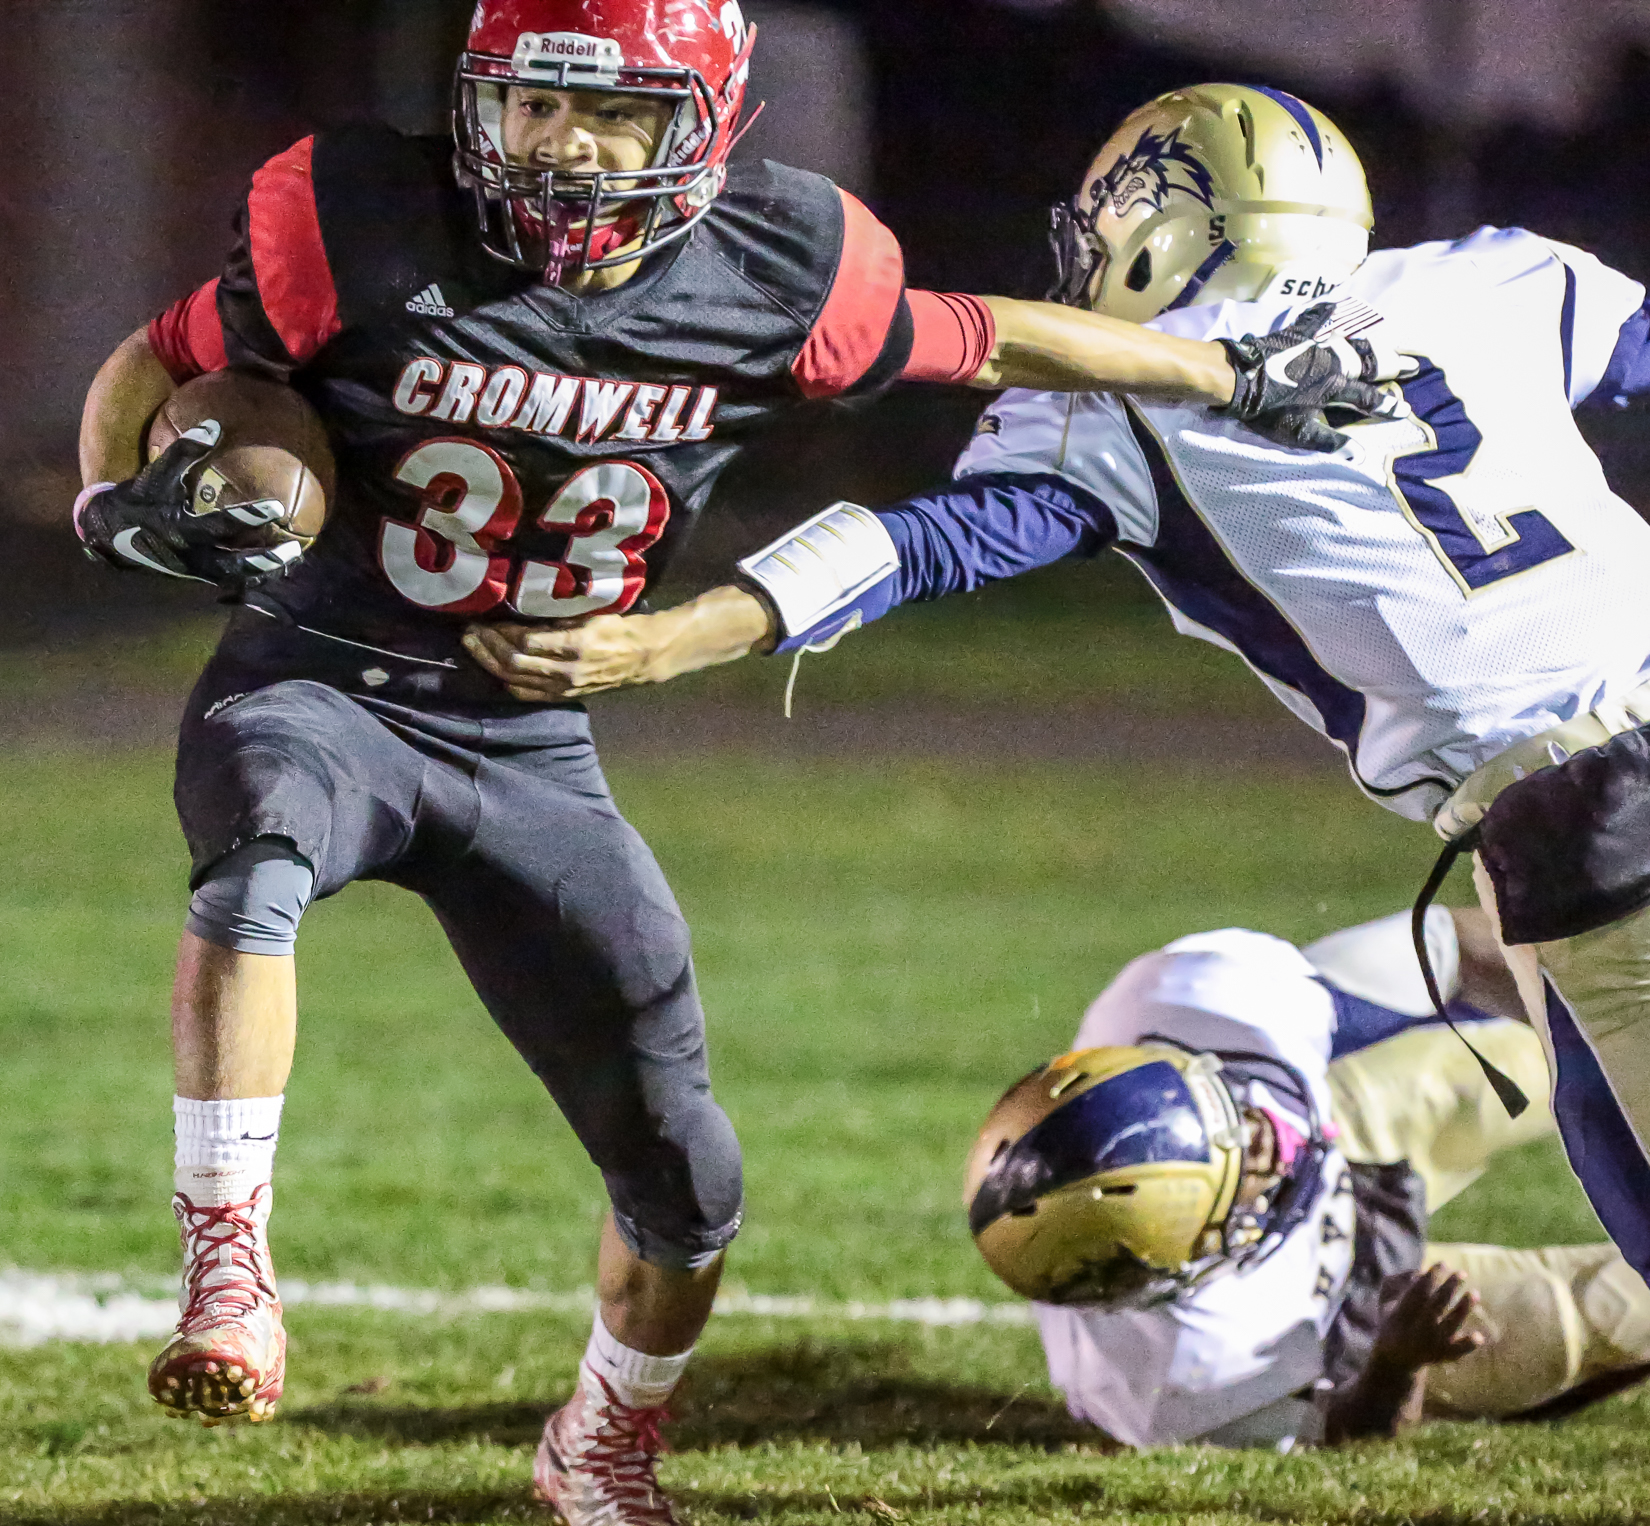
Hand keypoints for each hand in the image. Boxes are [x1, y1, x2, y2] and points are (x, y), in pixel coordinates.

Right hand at [75, 421, 298, 584]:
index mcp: (181, 527)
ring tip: (292, 561)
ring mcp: (194, 569)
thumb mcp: (157, 473)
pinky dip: (252, 576)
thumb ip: (185, 451)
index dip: (249, 516)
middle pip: (233, 563)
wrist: (109, 533)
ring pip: (235, 578)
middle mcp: (190, 554)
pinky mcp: (196, 576)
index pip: (221, 524)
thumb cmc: (139, 498)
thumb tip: (215, 426)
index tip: (277, 507)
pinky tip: (277, 568)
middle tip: (294, 549)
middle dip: (265, 558)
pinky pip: (229, 581)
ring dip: (264, 572)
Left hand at [463, 587, 775, 701]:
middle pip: (513, 664)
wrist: (647, 656)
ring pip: (516, 681)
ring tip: (474, 647)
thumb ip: (558, 612)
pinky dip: (507, 682)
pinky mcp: (565, 695)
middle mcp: (568, 670)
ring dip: (490, 664)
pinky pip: (528, 694)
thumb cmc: (620, 625)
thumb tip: (522, 603)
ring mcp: (565, 686)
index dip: (499, 632)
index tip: (482, 617)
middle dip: (486, 648)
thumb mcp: (591, 609)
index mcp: (575, 645)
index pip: (525, 642)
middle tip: (468, 632)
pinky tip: (495, 669)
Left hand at [1218, 302, 1414, 450]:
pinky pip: (1317, 318)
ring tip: (1390, 341)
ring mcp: (1317, 344)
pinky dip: (1328, 312)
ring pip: (1353, 340)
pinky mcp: (1298, 333)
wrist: (1241, 377)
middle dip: (1392, 366)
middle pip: (1369, 363)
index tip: (1405, 409)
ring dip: (1373, 342)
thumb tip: (1359, 455)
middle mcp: (1333, 362)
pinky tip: (1335, 304)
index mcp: (1335, 387)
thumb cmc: (1267, 409)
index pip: (1367, 398)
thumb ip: (1330, 442)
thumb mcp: (1298, 433)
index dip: (1386, 405)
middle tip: (1413, 365)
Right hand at [1370, 1264, 1483, 1372]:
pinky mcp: (1441, 1356)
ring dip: (1463, 1308)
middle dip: (1450, 1286)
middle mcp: (1416, 1328)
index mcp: (1400, 1313)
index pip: (1420, 1289)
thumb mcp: (1386, 1300)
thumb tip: (1420, 1271)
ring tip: (1474, 1292)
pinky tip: (1479, 1336)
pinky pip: (1457, 1351)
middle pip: (1438, 1303)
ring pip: (1451, 1324)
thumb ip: (1398, 1282)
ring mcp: (1430, 1343)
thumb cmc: (1392, 1320)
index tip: (1444, 1263)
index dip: (1433, 1275)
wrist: (1395, 1358)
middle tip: (1462, 1273)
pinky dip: (1468, 1345)